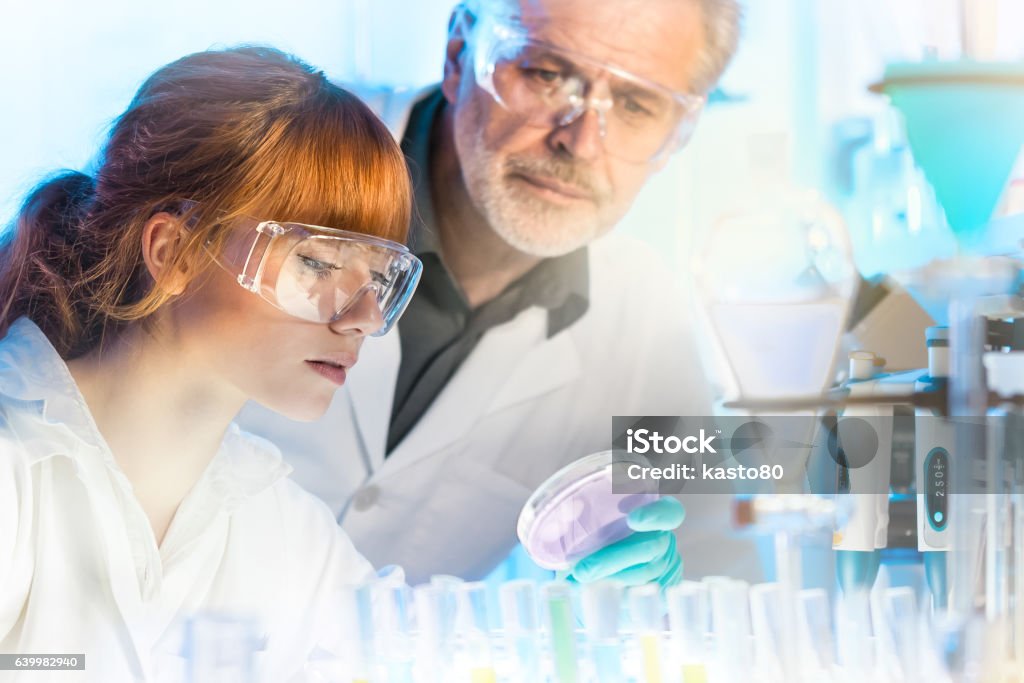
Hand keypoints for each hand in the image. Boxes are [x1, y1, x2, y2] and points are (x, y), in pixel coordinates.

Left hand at [565, 497, 684, 586]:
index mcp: (653, 515)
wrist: (605, 574)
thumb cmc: (596, 540)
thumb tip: (550, 525)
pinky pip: (640, 596)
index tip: (632, 519)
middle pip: (649, 548)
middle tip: (582, 569)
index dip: (656, 514)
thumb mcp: (589, 525)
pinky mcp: (659, 594)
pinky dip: (613, 595)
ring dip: (608, 579)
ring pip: (642, 575)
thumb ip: (578, 519)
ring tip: (577, 581)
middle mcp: (663, 540)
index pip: (669, 512)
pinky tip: (592, 594)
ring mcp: (665, 568)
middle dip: (613, 559)